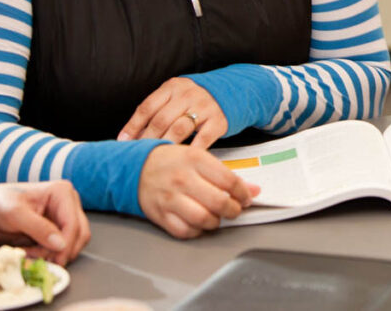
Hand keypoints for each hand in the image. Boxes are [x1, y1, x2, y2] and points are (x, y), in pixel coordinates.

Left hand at [0, 181, 89, 264]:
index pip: (73, 223)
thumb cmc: (0, 204)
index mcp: (62, 192)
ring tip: (35, 256)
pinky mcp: (60, 228)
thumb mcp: (15, 215)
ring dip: (58, 254)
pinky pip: (64, 246)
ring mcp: (66, 216)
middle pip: (80, 233)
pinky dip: (52, 254)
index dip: (66, 244)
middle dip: (63, 251)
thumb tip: (61, 245)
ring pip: (75, 241)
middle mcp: (69, 203)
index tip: (55, 261)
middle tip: (43, 262)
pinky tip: (35, 253)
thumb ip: (39, 228)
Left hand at [118, 77, 226, 147]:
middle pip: (161, 120)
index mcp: (173, 87)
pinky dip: (190, 150)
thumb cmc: (194, 99)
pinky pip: (202, 139)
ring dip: (165, 145)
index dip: (133, 126)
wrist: (229, 92)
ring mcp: (205, 107)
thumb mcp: (174, 97)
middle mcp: (188, 94)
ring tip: (156, 157)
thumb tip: (131, 136)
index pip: (147, 107)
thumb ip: (156, 111)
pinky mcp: (218, 120)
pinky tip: (181, 158)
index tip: (124, 141)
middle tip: (139, 153)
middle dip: (147, 139)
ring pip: (179, 129)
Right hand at [138, 145, 258, 238]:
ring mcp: (170, 198)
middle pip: (219, 202)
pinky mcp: (160, 215)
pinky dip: (197, 231)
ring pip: (203, 219)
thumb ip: (227, 174)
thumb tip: (253, 190)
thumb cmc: (172, 162)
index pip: (229, 180)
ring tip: (217, 217)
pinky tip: (200, 224)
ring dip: (216, 222)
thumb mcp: (200, 159)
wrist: (136, 168)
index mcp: (196, 160)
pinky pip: (184, 231)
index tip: (246, 198)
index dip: (243, 193)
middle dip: (233, 210)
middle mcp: (183, 179)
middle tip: (234, 210)